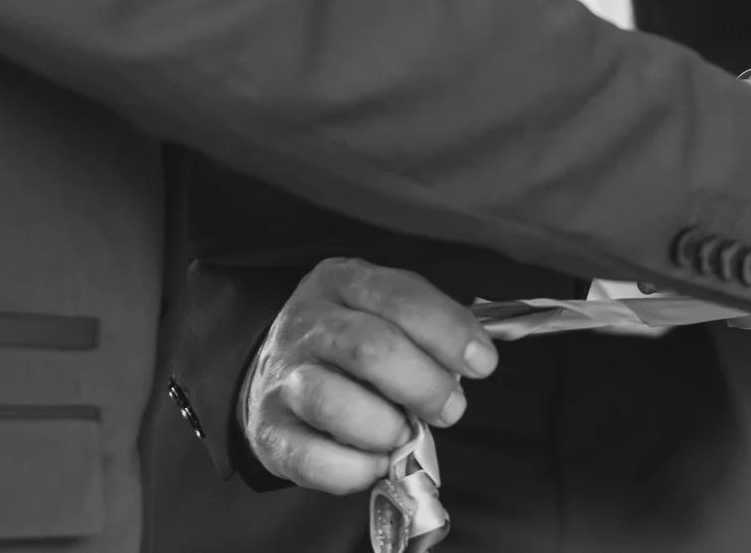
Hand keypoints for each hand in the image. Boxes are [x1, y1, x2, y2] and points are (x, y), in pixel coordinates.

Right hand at [241, 258, 497, 493]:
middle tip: (449, 408)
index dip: (448, 331)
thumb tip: (478, 359)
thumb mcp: (386, 312)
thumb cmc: (352, 344)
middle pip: (369, 348)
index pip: (400, 296)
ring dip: (385, 427)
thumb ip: (430, 327)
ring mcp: (282, 378)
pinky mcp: (268, 431)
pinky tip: (375, 461)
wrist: (276, 374)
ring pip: (332, 402)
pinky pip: (312, 458)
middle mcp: (306, 324)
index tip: (482, 363)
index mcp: (342, 281)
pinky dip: (355, 468)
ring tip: (403, 434)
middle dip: (424, 384)